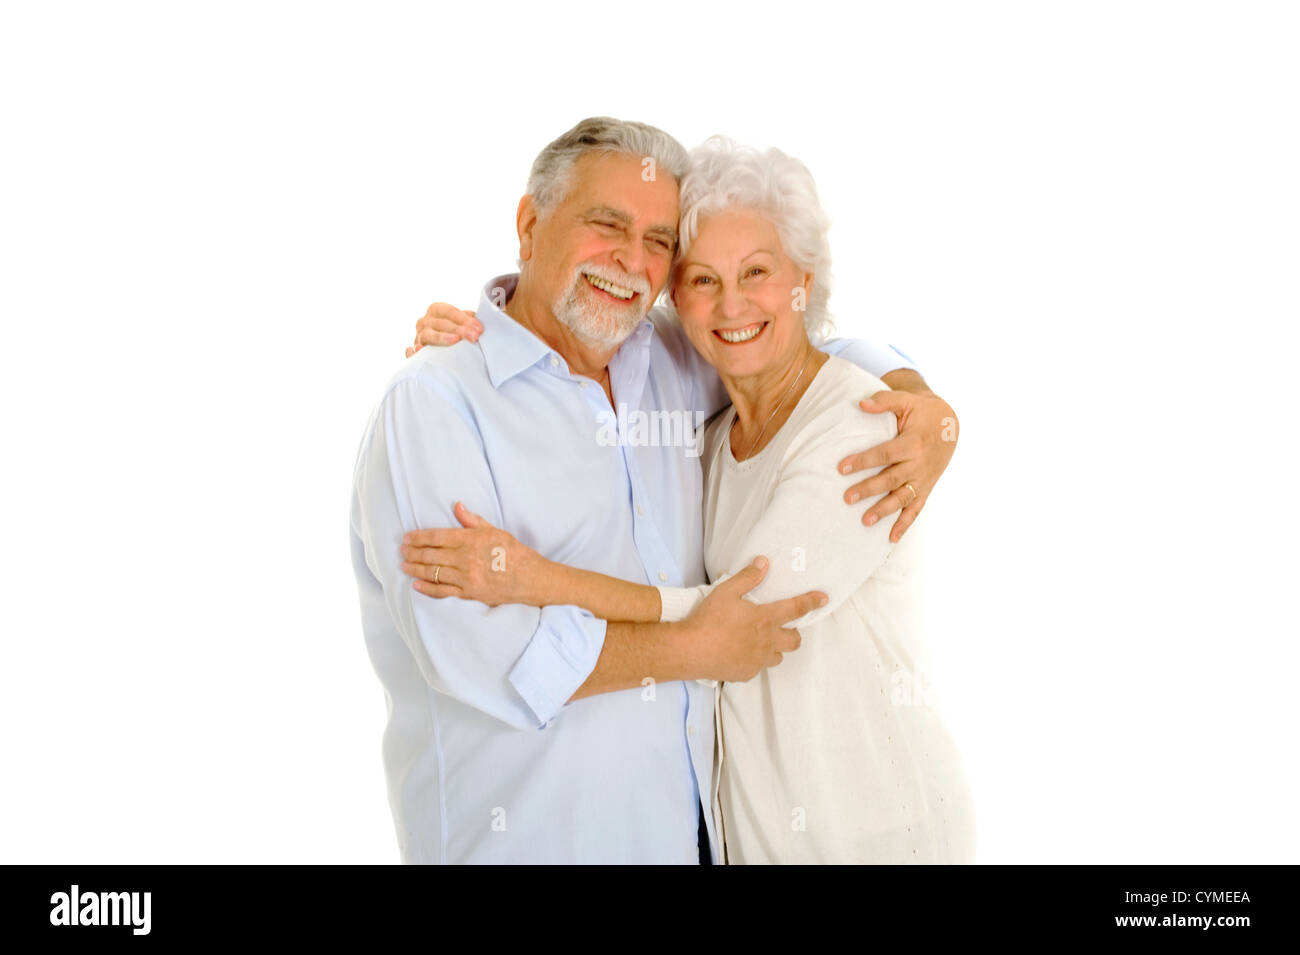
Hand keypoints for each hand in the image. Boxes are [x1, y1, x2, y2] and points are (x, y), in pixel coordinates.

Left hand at [400, 502, 538, 605]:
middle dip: (413, 552)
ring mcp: (467, 578)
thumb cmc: (514, 553)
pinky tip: (416, 584)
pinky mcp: (469, 593)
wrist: (531, 578)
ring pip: (434, 573)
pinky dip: (427, 588)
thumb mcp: (496, 531)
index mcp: (472, 540)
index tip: (407, 538)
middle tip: (402, 550)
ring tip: (404, 565)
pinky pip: (443, 591)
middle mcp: (466, 558)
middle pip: (432, 555)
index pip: (438, 537)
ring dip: (416, 569)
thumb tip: (457, 506)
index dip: (419, 537)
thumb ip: (473, 521)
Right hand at [404, 302, 482, 357]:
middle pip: (441, 323)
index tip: (479, 328)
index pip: (449, 311)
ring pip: (428, 335)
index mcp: (436, 310)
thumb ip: (470, 320)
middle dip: (459, 329)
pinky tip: (421, 351)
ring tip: (455, 341)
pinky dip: (415, 352)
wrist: (442, 349)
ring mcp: (418, 336)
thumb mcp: (463, 323)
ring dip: (442, 338)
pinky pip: (412, 352)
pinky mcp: (414, 352)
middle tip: (475, 337)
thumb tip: (484, 318)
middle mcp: (425, 321)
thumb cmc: (456, 333)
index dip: (464, 319)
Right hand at [682, 557, 826, 682]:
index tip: (823, 598)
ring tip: (762, 640)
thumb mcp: (726, 591)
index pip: (796, 609)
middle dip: (794, 632)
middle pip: (794, 640)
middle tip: (784, 625)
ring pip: (778, 656)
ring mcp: (757, 661)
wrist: (690, 651)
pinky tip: (741, 653)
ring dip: (776, 648)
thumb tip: (764, 562)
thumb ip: (748, 577)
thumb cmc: (708, 620)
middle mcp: (767, 642)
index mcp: (765, 619)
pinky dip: (756, 660)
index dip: (811, 602)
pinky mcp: (745, 674)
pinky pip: (758, 668)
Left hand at [837, 390, 958, 541]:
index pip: (884, 454)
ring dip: (884, 511)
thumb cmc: (922, 412)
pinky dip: (905, 524)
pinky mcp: (925, 488)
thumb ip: (884, 401)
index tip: (841, 467)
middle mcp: (919, 464)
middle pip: (891, 479)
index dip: (863, 461)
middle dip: (869, 489)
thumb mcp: (906, 401)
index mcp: (913, 443)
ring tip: (865, 521)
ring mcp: (923, 479)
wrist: (949, 425)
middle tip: (847, 498)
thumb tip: (861, 404)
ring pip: (902, 498)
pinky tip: (892, 538)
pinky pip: (916, 509)